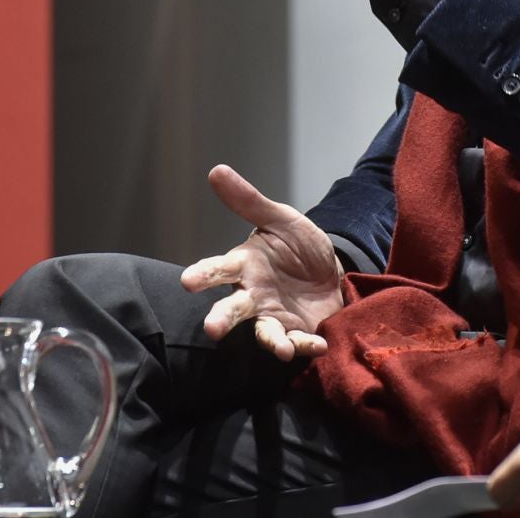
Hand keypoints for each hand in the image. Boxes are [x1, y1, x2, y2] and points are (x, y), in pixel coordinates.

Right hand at [180, 164, 344, 360]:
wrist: (331, 269)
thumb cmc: (296, 245)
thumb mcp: (280, 218)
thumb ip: (248, 201)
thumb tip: (216, 170)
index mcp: (244, 266)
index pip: (219, 269)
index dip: (203, 274)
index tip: (188, 280)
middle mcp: (253, 295)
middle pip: (233, 309)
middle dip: (222, 319)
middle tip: (212, 329)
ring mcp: (273, 316)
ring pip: (264, 333)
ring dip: (271, 341)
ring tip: (280, 348)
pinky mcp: (297, 332)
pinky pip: (298, 342)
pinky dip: (305, 345)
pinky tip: (316, 343)